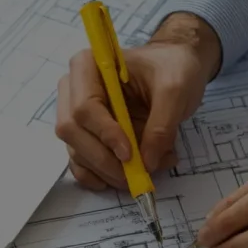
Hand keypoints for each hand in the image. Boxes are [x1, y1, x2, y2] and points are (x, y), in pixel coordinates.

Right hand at [55, 13, 221, 190]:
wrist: (175, 67)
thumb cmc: (172, 69)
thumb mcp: (175, 91)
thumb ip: (161, 125)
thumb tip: (147, 163)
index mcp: (88, 66)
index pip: (84, 107)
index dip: (104, 134)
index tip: (129, 153)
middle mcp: (74, 90)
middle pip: (72, 131)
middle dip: (102, 159)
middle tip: (134, 174)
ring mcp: (76, 115)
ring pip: (75, 150)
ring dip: (105, 170)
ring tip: (141, 173)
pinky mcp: (85, 135)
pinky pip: (79, 161)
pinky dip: (96, 176)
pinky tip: (117, 180)